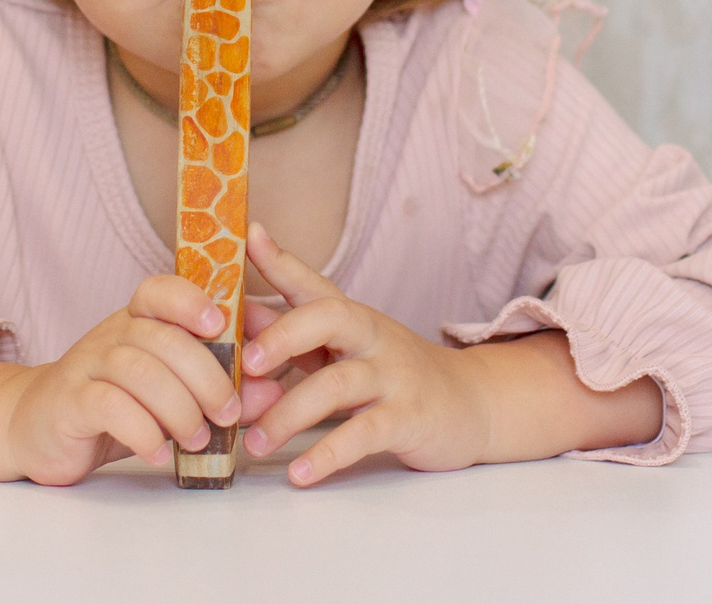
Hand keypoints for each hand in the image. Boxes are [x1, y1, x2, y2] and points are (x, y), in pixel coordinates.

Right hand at [1, 274, 240, 484]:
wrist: (38, 428)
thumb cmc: (117, 407)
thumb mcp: (172, 394)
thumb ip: (221, 388)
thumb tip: (274, 389)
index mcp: (137, 322)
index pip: (160, 290)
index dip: (191, 300)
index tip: (220, 323)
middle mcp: (111, 335)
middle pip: (163, 339)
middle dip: (206, 376)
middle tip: (228, 414)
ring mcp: (87, 365)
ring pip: (140, 371)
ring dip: (179, 409)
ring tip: (197, 440)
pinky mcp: (70, 401)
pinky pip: (110, 406)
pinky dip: (143, 431)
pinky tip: (160, 452)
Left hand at [236, 222, 493, 484]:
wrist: (471, 404)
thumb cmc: (394, 374)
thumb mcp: (348, 349)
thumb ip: (297, 337)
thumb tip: (240, 321)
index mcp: (353, 318)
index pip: (312, 283)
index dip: (279, 260)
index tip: (248, 236)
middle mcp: (373, 337)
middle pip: (329, 317)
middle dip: (282, 336)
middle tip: (244, 365)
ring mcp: (394, 376)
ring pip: (337, 384)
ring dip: (288, 414)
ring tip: (254, 441)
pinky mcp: (409, 418)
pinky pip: (364, 434)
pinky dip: (328, 455)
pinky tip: (300, 475)